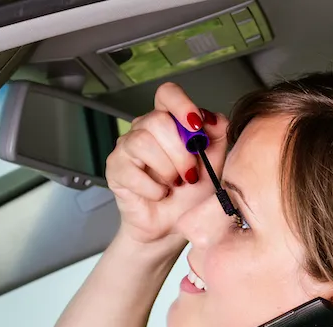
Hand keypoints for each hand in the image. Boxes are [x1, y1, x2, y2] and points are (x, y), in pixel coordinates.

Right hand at [106, 82, 228, 245]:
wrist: (172, 227)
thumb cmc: (190, 195)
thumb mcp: (214, 164)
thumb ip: (216, 138)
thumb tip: (214, 119)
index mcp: (168, 121)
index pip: (167, 94)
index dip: (182, 105)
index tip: (196, 126)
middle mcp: (144, 129)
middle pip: (157, 120)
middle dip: (180, 152)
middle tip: (189, 174)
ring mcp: (126, 148)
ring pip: (143, 142)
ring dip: (166, 169)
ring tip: (173, 184)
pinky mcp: (115, 169)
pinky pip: (132, 170)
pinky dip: (153, 188)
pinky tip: (159, 194)